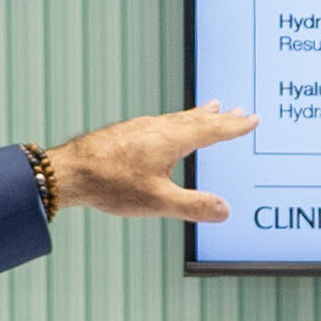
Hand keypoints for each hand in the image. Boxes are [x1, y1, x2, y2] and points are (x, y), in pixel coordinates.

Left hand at [38, 103, 255, 222]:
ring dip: (198, 115)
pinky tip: (170, 128)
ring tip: (210, 110)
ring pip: (178, 118)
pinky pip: (162, 122)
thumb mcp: (158, 201)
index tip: (251, 119)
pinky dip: (177, 121)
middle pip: (196, 119)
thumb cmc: (111, 184)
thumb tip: (224, 210)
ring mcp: (140, 128)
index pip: (211, 130)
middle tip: (238, 111)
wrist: (69, 171)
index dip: (233, 126)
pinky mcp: (127, 133)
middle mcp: (157, 128)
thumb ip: (193, 206)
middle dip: (219, 118)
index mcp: (170, 140)